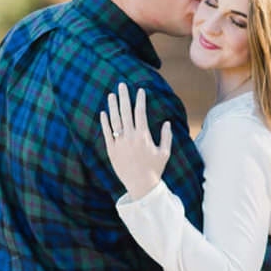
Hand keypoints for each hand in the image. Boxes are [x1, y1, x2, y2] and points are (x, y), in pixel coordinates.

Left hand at [100, 83, 172, 197]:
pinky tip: (103, 112)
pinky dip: (104, 122)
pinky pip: (107, 133)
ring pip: (114, 120)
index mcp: (144, 136)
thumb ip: (166, 136)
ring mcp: (119, 142)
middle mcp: (130, 137)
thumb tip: (167, 123)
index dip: (140, 100)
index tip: (140, 90)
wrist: (141, 185)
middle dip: (124, 97)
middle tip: (121, 85)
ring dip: (112, 106)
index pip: (141, 112)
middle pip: (126, 112)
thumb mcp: (165, 153)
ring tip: (111, 95)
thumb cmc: (155, 170)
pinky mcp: (112, 150)